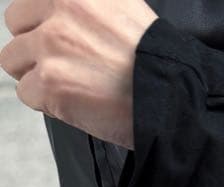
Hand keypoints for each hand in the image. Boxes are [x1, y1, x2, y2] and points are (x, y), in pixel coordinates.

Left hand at [0, 0, 157, 148]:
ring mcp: (51, 45)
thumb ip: (87, 5)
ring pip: (14, 61)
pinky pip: (27, 93)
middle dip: (35, 47)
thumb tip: (61, 10)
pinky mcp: (50, 82)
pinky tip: (77, 101)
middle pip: (16, 27)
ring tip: (73, 85)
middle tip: (67, 66)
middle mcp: (58, 8)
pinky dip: (48, 103)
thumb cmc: (153, 59)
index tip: (62, 41)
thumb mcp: (123, 6)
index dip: (43, 24)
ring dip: (38, 76)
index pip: (29, 2)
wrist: (171, 95)